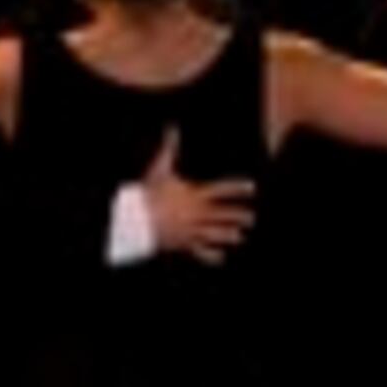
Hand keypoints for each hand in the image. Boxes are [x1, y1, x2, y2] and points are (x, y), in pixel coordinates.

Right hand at [136, 126, 254, 263]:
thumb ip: (169, 149)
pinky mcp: (182, 244)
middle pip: (221, 215)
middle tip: (251, 218)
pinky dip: (209, 256)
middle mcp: (196, 215)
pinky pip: (198, 252)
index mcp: (193, 196)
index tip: (252, 187)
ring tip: (239, 236)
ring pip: (213, 234)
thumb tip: (172, 128)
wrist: (134, 219)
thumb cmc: (147, 192)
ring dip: (226, 235)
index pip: (221, 190)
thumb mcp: (159, 169)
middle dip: (236, 216)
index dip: (237, 188)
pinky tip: (221, 259)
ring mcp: (191, 231)